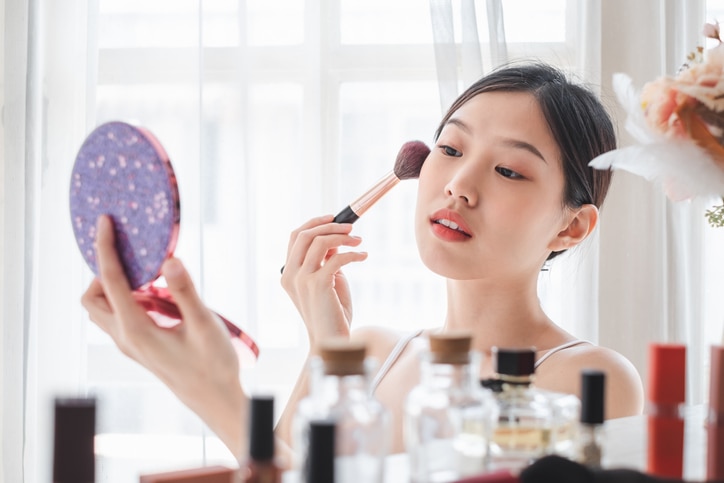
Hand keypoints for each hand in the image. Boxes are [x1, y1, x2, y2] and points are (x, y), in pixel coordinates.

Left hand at [81, 215, 247, 459]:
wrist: (215, 399)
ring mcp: (131, 345)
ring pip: (104, 309)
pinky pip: (120, 316)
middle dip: (104, 270)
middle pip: (93, 297)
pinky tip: (158, 292)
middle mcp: (125, 338)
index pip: (109, 281)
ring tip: (147, 270)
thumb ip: (185, 291)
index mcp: (136, 330)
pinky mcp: (141, 347)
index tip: (105, 223)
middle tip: (132, 254)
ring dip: (115, 285)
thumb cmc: (213, 365)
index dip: (105, 248)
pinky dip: (128, 297)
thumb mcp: (203, 324)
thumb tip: (169, 260)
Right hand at [280, 215, 367, 349]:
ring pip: (320, 242)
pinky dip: (353, 254)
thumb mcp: (328, 280)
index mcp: (289, 273)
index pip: (295, 236)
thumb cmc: (332, 313)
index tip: (333, 219)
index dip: (314, 223)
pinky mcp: (317, 284)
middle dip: (330, 226)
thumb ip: (326, 260)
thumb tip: (334, 238)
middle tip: (351, 228)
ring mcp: (301, 279)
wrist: (332, 340)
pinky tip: (363, 256)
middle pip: (306, 234)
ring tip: (358, 241)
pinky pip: (337, 258)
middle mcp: (290, 274)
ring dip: (342, 237)